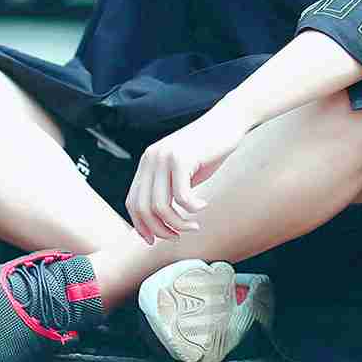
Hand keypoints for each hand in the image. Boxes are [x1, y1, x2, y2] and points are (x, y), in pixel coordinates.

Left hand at [124, 107, 247, 245]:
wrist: (228, 120)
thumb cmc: (209, 149)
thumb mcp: (183, 171)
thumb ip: (170, 190)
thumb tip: (161, 222)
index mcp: (147, 162)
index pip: (132, 202)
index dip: (141, 225)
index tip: (154, 240)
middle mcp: (151, 159)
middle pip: (144, 208)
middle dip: (160, 229)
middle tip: (178, 236)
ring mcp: (165, 157)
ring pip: (161, 206)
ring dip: (178, 223)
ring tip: (194, 226)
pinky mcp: (182, 158)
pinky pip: (182, 197)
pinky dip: (192, 209)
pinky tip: (203, 206)